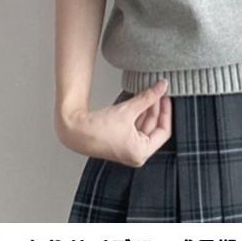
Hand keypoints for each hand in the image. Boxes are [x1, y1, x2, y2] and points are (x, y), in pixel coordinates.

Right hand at [56, 79, 171, 167]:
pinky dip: (138, 115)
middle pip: (154, 128)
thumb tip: (163, 86)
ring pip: (145, 126)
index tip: (165, 97)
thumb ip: (147, 97)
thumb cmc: (98, 127)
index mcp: (141, 152)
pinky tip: (139, 101)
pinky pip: (136, 127)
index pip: (164, 131)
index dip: (166, 112)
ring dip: (147, 110)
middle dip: (156, 109)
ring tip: (149, 93)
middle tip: (158, 92)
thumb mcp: (128, 110)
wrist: (75, 130)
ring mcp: (129, 149)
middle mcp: (137, 154)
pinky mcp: (122, 143)